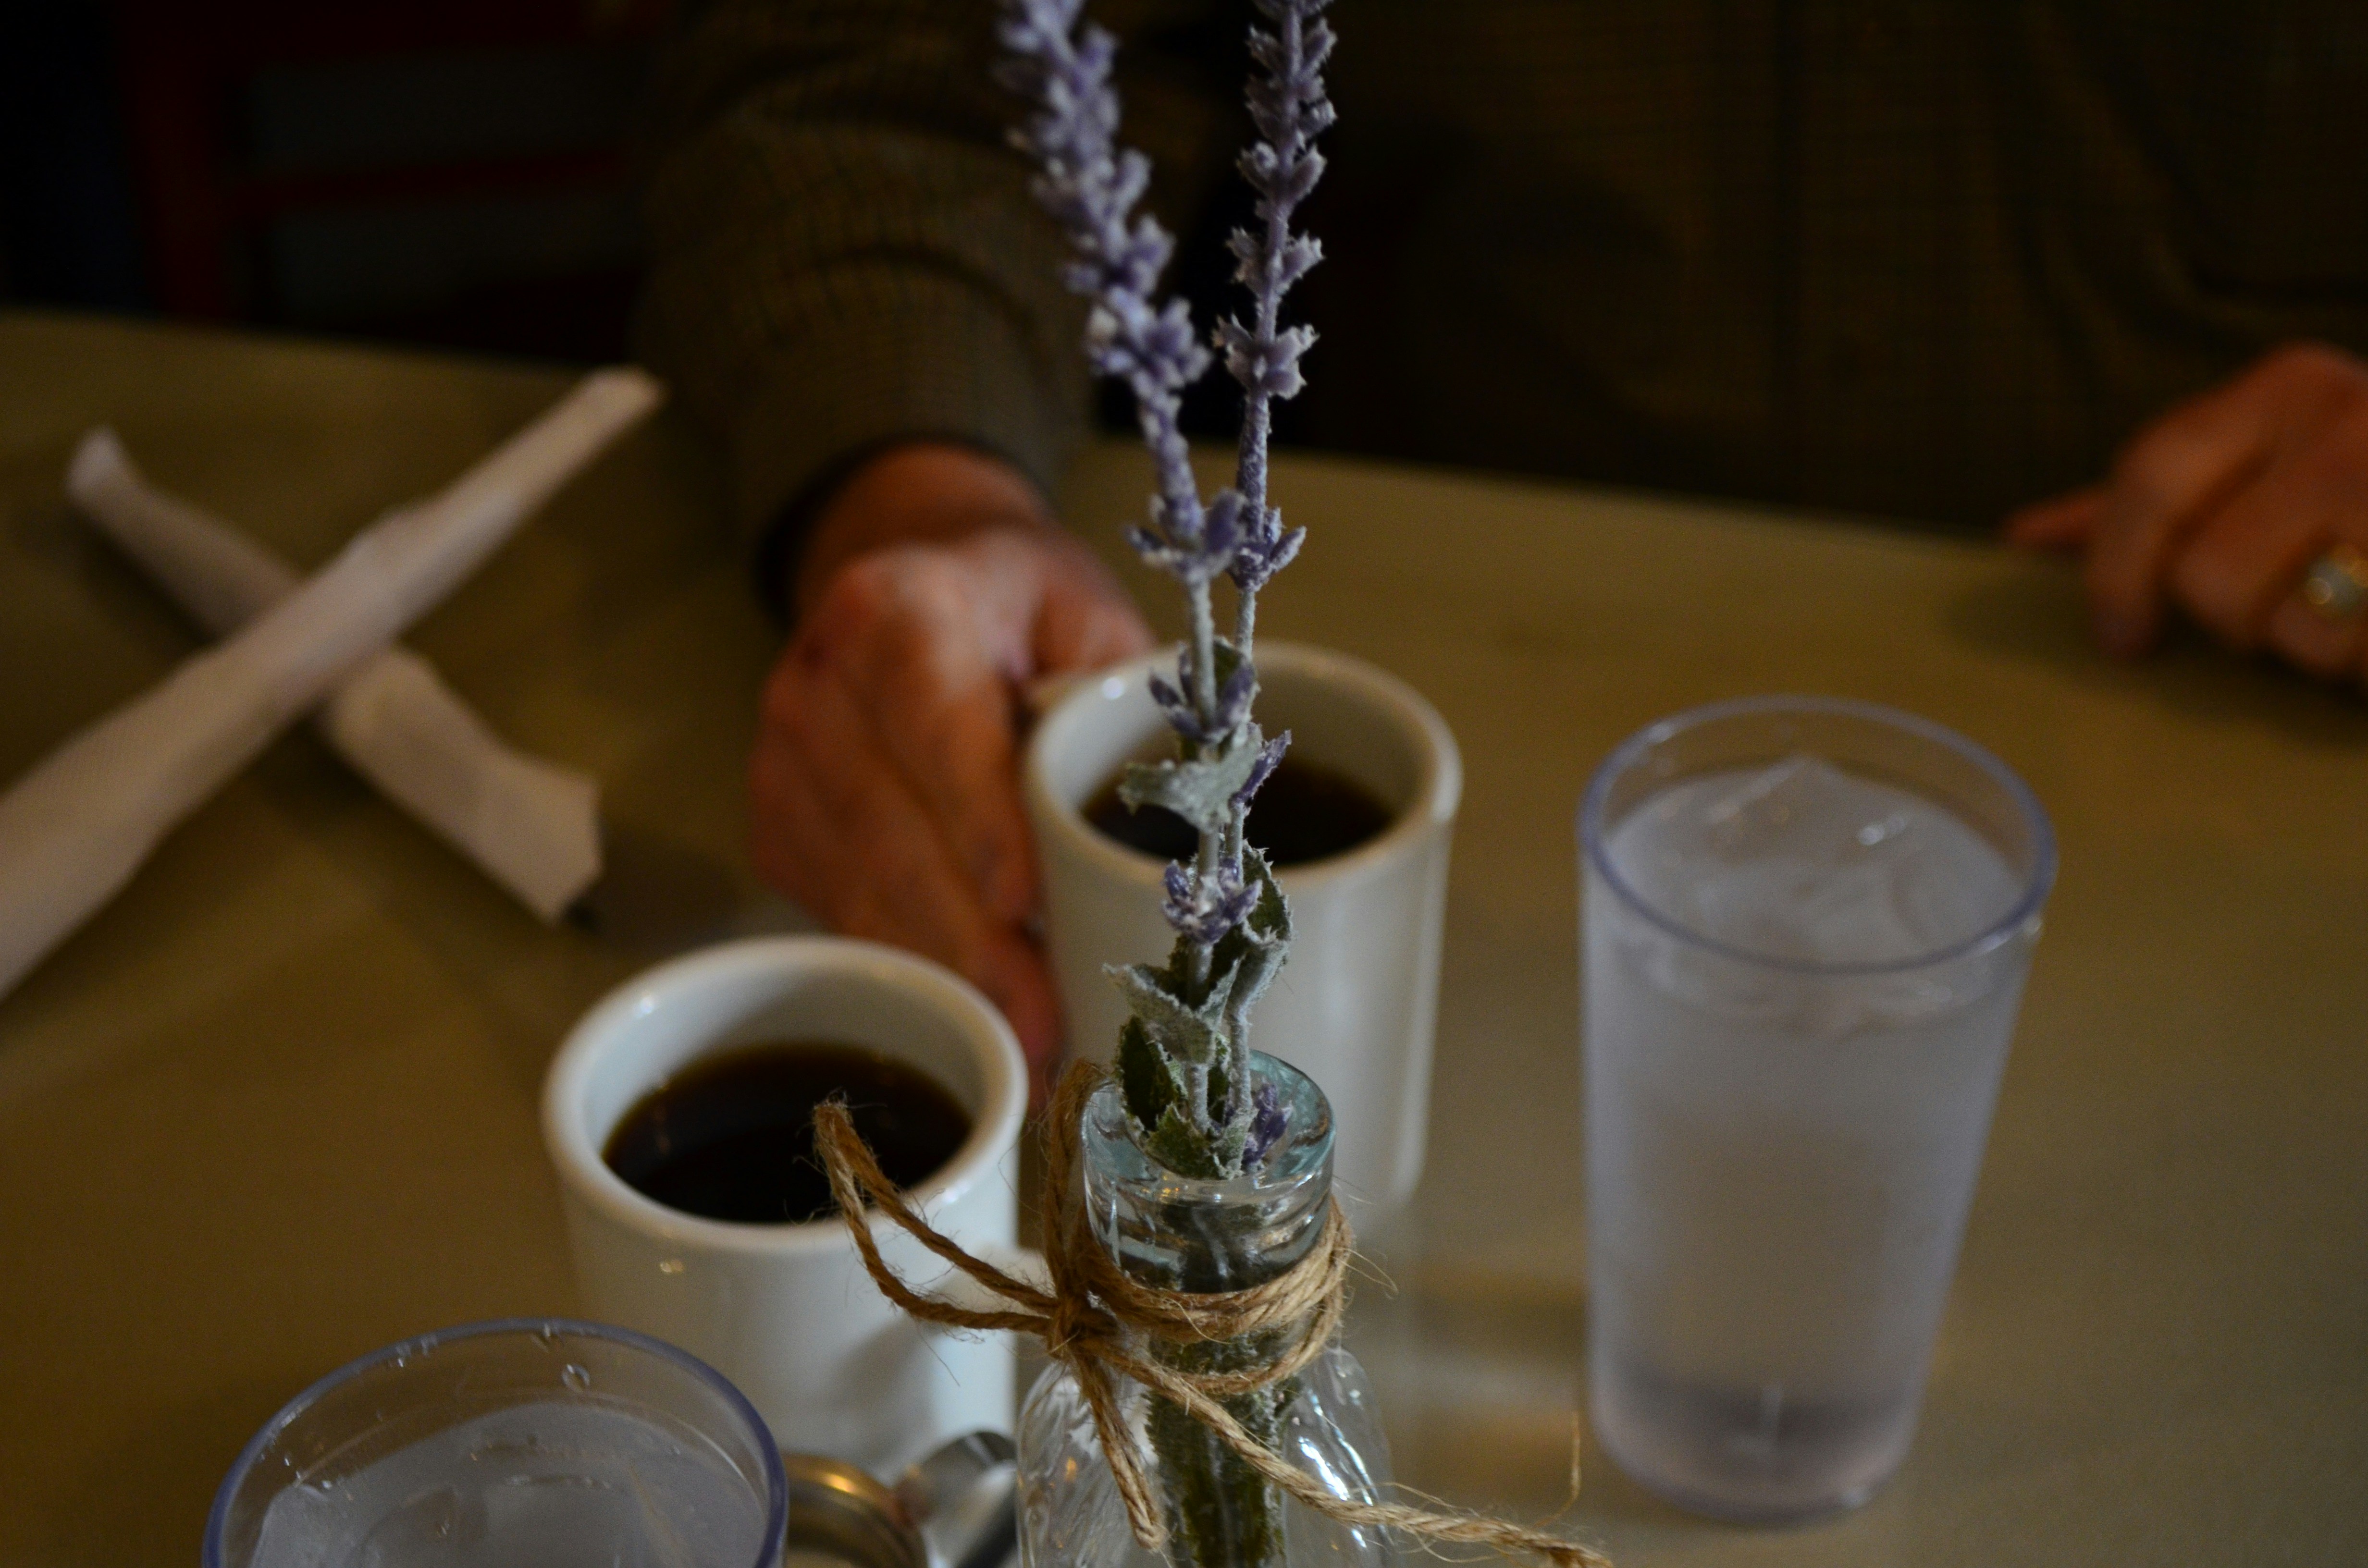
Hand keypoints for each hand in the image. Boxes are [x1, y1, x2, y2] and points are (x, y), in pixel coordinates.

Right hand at [751, 445, 1153, 1099]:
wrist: (912, 579)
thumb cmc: (1020, 609)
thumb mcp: (1086, 613)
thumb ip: (1116, 691)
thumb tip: (1172, 804)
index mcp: (897, 609)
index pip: (936, 721)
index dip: (977, 816)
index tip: (1023, 901)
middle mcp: (818, 682)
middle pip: (892, 828)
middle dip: (971, 935)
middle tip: (1044, 1022)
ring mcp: (783, 760)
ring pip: (860, 887)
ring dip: (941, 972)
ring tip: (1023, 1048)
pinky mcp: (778, 827)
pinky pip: (839, 912)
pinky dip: (908, 967)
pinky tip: (969, 1018)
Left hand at [2006, 342, 2367, 684]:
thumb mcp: (2269, 461)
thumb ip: (2156, 499)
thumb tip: (2025, 535)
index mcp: (2291, 385)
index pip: (2148, 479)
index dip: (2116, 573)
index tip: (2120, 639)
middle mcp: (2352, 421)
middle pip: (2212, 577)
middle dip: (2240, 620)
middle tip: (2295, 601)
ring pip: (2299, 635)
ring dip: (2320, 652)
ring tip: (2364, 609)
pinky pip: (2367, 663)